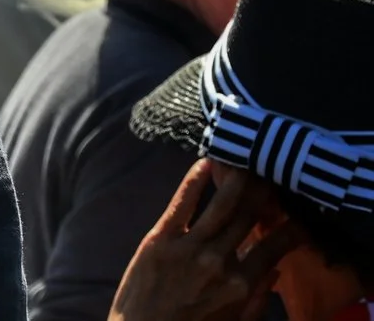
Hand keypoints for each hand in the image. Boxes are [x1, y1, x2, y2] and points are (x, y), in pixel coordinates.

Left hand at [107, 161, 301, 320]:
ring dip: (237, 180)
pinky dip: (194, 180)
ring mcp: (189, 247)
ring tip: (247, 160)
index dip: (290, 228)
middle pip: (248, 219)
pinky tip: (205, 161)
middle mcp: (220, 262)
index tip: (299, 212)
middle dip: (264, 193)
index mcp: (241, 284)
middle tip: (273, 171)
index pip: (274, 247)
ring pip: (221, 206)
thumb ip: (257, 298)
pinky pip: (181, 203)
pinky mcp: (159, 239)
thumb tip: (276, 269)